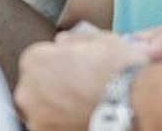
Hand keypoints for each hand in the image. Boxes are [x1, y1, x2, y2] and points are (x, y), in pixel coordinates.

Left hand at [15, 29, 148, 130]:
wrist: (134, 103)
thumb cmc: (116, 69)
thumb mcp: (99, 39)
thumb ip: (73, 39)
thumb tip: (63, 41)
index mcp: (34, 61)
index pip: (40, 56)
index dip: (61, 58)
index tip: (76, 63)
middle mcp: (28, 91)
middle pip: (38, 83)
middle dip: (56, 82)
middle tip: (83, 83)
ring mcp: (37, 118)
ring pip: (45, 106)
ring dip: (59, 103)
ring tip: (86, 101)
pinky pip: (54, 123)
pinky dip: (65, 120)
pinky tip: (86, 114)